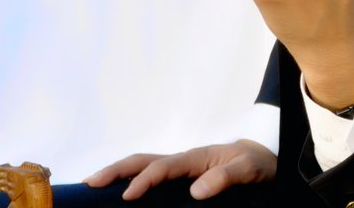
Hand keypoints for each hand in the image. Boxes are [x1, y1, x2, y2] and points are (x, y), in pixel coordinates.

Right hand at [83, 141, 274, 200]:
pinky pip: (151, 175)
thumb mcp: (248, 170)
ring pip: (143, 165)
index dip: (144, 181)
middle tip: (90, 183)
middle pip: (142, 160)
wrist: (264, 157)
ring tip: (93, 184)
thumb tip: (196, 191)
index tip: (128, 196)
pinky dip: (131, 179)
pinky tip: (118, 191)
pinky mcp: (180, 177)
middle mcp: (183, 161)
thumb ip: (225, 178)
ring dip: (118, 173)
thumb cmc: (256, 163)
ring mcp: (180, 168)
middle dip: (116, 170)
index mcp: (196, 157)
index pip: (163, 167)